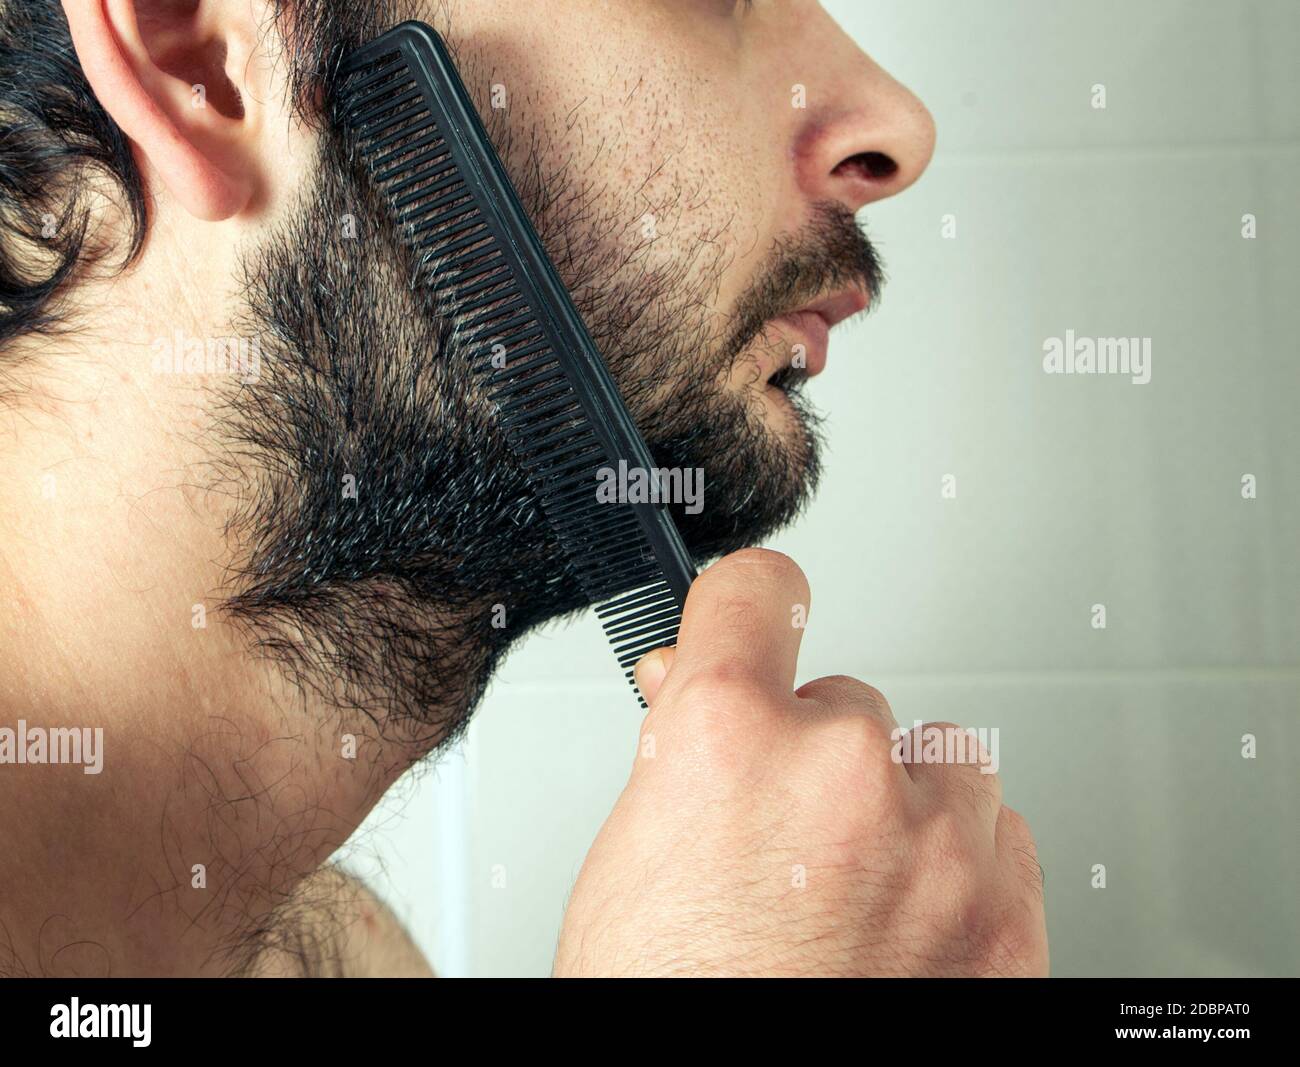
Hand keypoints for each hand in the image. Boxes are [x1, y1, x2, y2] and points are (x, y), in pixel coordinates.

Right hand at [554, 548, 1047, 976]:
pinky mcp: (1005, 912)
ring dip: (895, 809)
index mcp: (727, 739)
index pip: (757, 592)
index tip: (759, 612)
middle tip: (782, 842)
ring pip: (932, 763)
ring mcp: (936, 843)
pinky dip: (955, 864)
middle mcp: (839, 771)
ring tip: (845, 895)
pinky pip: (994, 832)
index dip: (749, 606)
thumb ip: (684, 753)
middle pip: (846, 701)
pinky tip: (901, 924)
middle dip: (813, 755)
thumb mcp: (630, 856)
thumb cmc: (668, 999)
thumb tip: (702, 691)